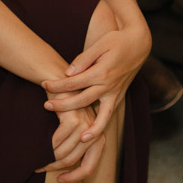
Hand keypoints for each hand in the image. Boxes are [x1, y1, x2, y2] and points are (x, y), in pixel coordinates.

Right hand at [41, 106, 104, 182]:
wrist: (61, 81)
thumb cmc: (66, 106)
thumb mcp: (75, 126)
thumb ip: (75, 144)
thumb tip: (62, 166)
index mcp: (98, 139)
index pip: (89, 167)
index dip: (74, 177)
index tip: (60, 179)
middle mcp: (96, 134)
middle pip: (74, 161)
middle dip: (55, 167)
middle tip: (40, 168)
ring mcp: (86, 127)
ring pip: (63, 152)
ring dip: (48, 157)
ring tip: (36, 158)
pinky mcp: (74, 120)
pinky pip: (56, 141)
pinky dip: (46, 145)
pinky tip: (39, 144)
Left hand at [42, 22, 148, 138]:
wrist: (138, 44)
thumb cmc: (116, 42)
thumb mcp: (99, 45)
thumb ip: (83, 60)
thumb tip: (68, 74)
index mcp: (102, 73)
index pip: (74, 83)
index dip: (57, 85)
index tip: (44, 83)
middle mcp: (109, 86)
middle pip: (82, 100)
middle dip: (63, 105)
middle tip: (46, 105)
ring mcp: (115, 93)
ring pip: (102, 116)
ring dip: (91, 129)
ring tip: (80, 140)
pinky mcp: (118, 96)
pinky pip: (109, 115)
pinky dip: (102, 126)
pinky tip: (93, 136)